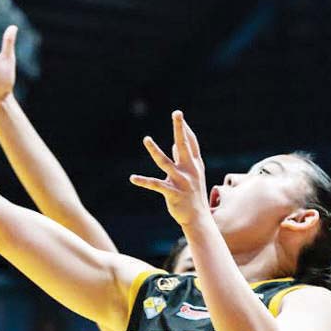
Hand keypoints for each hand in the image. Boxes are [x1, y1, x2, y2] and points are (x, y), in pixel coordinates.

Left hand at [130, 111, 210, 226]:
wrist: (198, 217)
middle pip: (183, 145)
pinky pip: (155, 184)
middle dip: (180, 128)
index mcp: (195, 164)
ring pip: (165, 162)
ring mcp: (181, 181)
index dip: (185, 129)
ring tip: (146, 138)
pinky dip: (143, 181)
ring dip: (155, 150)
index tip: (179, 115)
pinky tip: (133, 178)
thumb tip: (173, 144)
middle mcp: (189, 170)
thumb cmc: (194, 194)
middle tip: (177, 113)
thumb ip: (183, 159)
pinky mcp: (172, 192)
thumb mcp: (192, 174)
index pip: (191, 143)